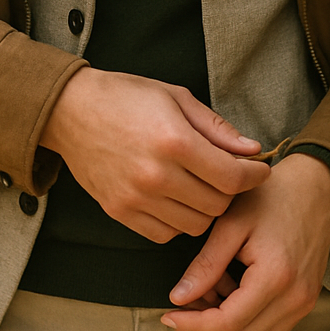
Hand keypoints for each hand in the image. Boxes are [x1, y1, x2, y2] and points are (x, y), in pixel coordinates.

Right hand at [40, 68, 269, 241]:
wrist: (71, 111)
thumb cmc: (126, 97)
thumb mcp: (176, 97)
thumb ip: (216, 127)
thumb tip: (251, 150)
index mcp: (174, 141)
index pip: (231, 178)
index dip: (254, 176)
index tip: (259, 171)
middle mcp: (156, 175)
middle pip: (217, 205)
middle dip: (231, 192)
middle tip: (228, 175)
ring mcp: (136, 198)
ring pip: (195, 225)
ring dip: (206, 208)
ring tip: (201, 186)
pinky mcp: (120, 212)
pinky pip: (165, 233)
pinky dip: (178, 220)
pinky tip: (176, 198)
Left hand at [160, 152, 329, 330]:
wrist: (316, 188)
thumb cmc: (271, 197)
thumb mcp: (231, 223)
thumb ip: (206, 264)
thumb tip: (178, 298)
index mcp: (276, 277)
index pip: (228, 324)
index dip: (193, 325)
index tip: (168, 315)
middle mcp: (295, 299)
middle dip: (205, 330)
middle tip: (182, 305)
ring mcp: (304, 304)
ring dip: (224, 330)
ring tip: (206, 294)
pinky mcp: (305, 302)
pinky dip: (243, 323)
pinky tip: (228, 292)